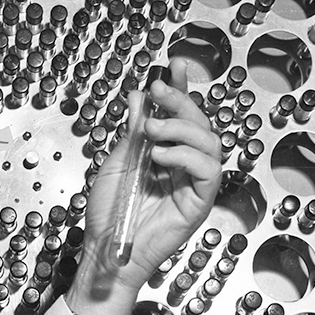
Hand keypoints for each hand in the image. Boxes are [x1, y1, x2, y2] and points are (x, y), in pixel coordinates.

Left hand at [66, 59, 221, 314]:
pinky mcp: (200, 203)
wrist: (104, 250)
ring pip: (210, 142)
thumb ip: (131, 132)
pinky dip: (186, 156)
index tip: (175, 64)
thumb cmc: (108, 212)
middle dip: (181, 100)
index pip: (182, 116)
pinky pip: (208, 171)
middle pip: (200, 123)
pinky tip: (160, 156)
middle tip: (157, 90)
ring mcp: (195, 184)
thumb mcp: (117, 162)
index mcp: (166, 154)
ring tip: (151, 128)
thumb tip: (137, 95)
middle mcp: (185, 166)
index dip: (182, 89)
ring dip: (181, 127)